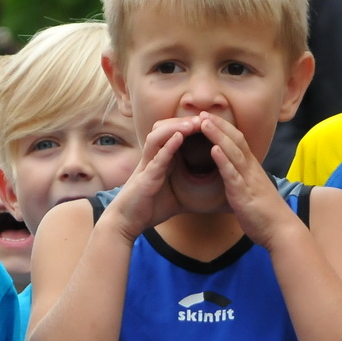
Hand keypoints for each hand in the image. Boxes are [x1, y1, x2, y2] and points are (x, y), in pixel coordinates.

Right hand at [103, 117, 197, 241]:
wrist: (127, 223)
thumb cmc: (149, 208)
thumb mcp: (176, 195)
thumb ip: (190, 189)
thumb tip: (214, 193)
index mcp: (160, 161)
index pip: (172, 135)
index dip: (188, 126)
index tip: (207, 122)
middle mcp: (151, 159)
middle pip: (163, 129)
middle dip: (183, 121)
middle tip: (203, 117)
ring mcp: (146, 167)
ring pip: (157, 138)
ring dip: (175, 128)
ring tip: (193, 123)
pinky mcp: (144, 179)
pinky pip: (156, 159)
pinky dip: (167, 147)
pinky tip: (179, 138)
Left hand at [202, 112, 299, 249]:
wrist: (281, 231)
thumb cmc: (266, 215)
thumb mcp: (252, 193)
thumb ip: (242, 182)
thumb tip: (233, 179)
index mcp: (252, 169)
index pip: (238, 142)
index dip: (224, 128)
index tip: (209, 118)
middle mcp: (251, 170)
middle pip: (235, 140)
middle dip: (218, 125)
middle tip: (202, 112)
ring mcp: (248, 180)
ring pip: (233, 152)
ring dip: (218, 136)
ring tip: (204, 123)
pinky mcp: (244, 194)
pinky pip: (233, 174)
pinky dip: (223, 160)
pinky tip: (214, 149)